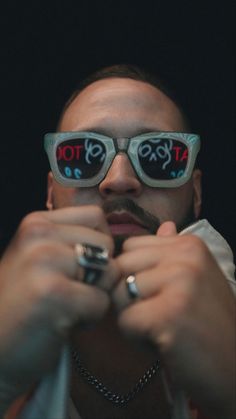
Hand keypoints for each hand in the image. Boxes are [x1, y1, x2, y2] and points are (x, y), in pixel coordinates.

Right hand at [0, 206, 118, 404]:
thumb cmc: (24, 304)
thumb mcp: (38, 257)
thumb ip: (70, 241)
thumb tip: (114, 239)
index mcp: (36, 223)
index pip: (95, 216)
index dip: (98, 245)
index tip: (78, 267)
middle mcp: (38, 235)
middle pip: (107, 244)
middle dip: (99, 273)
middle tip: (70, 293)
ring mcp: (44, 262)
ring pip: (109, 272)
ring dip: (96, 296)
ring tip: (66, 307)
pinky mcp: (53, 293)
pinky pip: (101, 302)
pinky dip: (90, 319)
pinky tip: (62, 324)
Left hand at [112, 221, 235, 417]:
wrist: (235, 367)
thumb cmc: (210, 325)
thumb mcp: (198, 278)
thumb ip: (174, 252)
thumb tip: (164, 226)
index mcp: (190, 244)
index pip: (130, 247)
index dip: (135, 273)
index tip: (159, 294)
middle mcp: (186, 256)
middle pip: (120, 267)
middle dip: (128, 295)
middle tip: (158, 315)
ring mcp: (180, 282)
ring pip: (119, 293)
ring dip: (133, 318)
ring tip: (162, 328)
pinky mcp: (169, 314)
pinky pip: (125, 320)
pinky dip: (137, 338)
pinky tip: (163, 343)